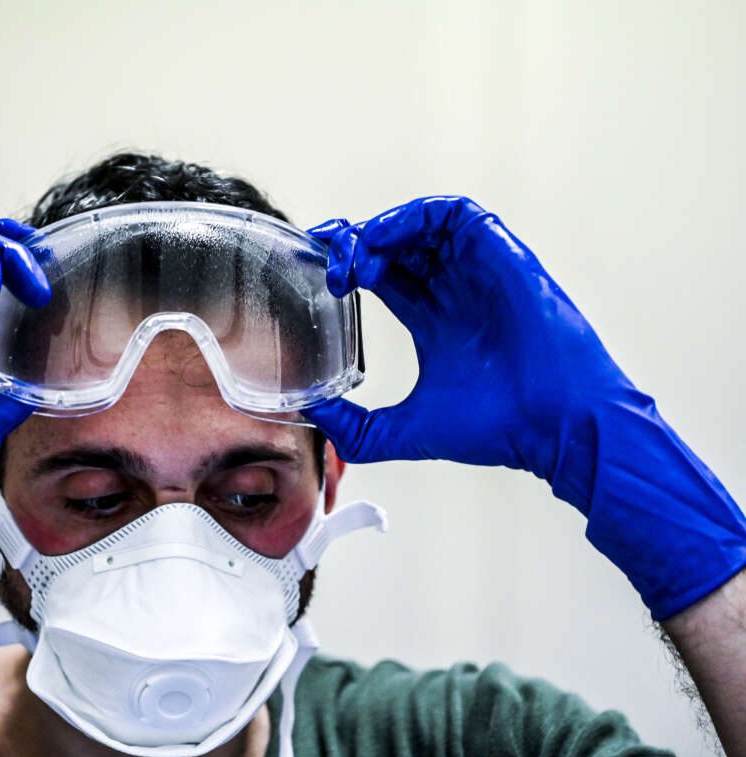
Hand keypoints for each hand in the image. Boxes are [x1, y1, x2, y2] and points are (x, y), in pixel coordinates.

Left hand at [304, 196, 622, 481]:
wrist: (556, 426)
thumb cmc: (498, 429)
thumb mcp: (405, 430)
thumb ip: (355, 428)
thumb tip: (312, 417)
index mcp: (434, 321)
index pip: (382, 276)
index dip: (347, 266)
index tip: (317, 274)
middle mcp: (454, 290)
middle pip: (395, 245)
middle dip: (353, 243)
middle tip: (326, 258)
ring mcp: (478, 270)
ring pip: (420, 224)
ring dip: (378, 229)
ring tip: (352, 254)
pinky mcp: (502, 255)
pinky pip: (454, 213)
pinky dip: (412, 216)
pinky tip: (381, 240)